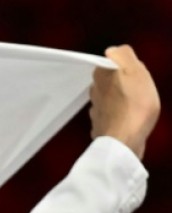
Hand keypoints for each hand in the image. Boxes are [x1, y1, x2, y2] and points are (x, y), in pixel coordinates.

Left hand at [90, 45, 160, 159]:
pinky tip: (129, 120)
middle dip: (124, 84)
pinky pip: (112, 116)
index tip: (138, 76)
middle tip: (140, 90)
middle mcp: (94, 91)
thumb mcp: (135, 70)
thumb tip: (112, 51)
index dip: (127, 68)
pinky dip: (119, 116)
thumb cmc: (134, 103)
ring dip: (121, 101)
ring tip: (136, 106)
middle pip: (111, 81)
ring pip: (110, 99)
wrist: (124, 140)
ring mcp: (95, 110)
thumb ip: (123, 55)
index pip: (112, 63)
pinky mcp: (100, 126)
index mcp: (100, 75)